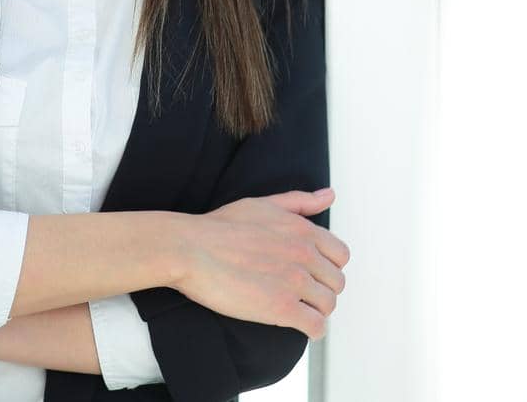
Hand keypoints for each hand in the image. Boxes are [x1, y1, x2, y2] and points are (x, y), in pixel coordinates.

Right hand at [175, 188, 349, 338]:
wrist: (186, 248)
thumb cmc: (216, 228)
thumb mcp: (260, 204)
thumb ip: (298, 201)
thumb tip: (330, 195)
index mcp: (301, 229)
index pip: (340, 255)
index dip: (326, 266)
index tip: (309, 273)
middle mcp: (303, 254)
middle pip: (336, 282)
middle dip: (320, 289)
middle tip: (298, 293)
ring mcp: (294, 281)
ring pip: (328, 305)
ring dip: (315, 310)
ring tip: (295, 309)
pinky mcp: (282, 308)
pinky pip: (316, 327)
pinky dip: (311, 330)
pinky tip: (296, 325)